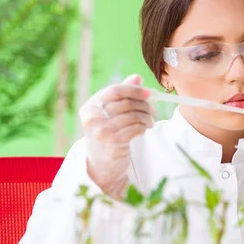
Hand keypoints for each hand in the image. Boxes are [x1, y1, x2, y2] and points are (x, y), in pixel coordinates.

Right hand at [79, 74, 154, 198]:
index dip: (135, 90)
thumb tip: (137, 78)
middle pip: (126, 103)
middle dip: (144, 105)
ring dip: (147, 117)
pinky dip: (144, 127)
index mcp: (90, 106)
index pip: (116, 90)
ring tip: (150, 121)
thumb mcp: (109, 114)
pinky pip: (136, 128)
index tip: (149, 93)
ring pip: (133, 115)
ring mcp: (101, 130)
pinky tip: (144, 129)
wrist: (101, 165)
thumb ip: (121, 96)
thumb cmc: (106, 136)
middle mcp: (92, 117)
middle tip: (153, 110)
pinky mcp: (112, 142)